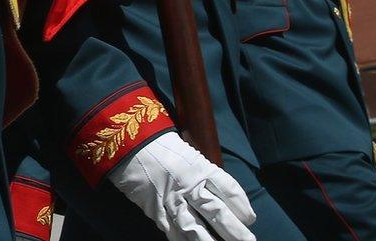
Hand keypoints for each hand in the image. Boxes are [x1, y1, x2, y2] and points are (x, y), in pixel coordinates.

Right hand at [106, 132, 254, 240]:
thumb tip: (219, 193)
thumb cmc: (158, 144)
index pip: (228, 189)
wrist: (125, 144)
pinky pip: (172, 232)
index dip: (242, 206)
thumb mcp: (187, 152)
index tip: (249, 218)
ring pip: (195, 229)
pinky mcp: (154, 210)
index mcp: (199, 167)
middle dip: (235, 231)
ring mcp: (171, 200)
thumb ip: (203, 172)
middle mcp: (188, 185)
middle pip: (217, 212)